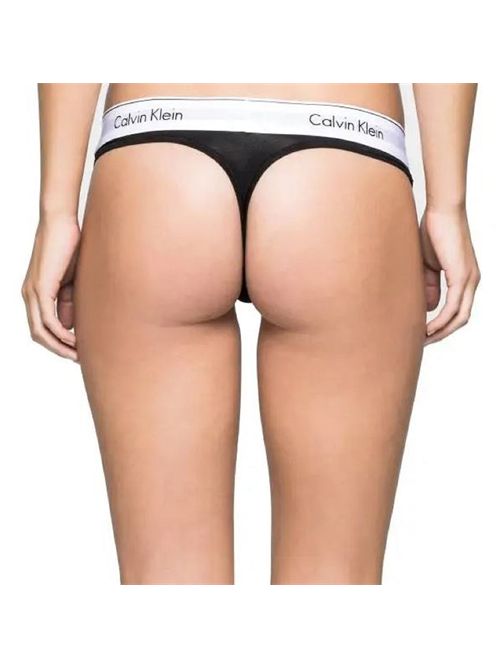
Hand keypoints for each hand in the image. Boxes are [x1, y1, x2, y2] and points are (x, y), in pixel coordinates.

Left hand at [22, 215, 80, 360]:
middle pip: (38, 335)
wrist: (60, 222)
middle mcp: (29, 296)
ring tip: (78, 354)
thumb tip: (69, 325)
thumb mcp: (71, 281)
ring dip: (59, 346)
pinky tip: (74, 339)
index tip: (77, 350)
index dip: (58, 343)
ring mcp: (32, 293)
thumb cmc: (68, 246)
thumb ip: (68, 302)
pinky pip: (48, 320)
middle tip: (78, 358)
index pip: (41, 328)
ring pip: (40, 331)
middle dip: (58, 350)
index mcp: (35, 294)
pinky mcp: (40, 288)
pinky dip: (61, 333)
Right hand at [420, 206, 479, 344]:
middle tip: (421, 342)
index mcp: (465, 279)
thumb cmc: (434, 231)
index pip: (457, 311)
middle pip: (461, 319)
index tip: (422, 332)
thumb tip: (429, 308)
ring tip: (422, 339)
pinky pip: (454, 307)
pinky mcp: (462, 276)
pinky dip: (441, 320)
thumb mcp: (428, 265)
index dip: (441, 325)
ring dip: (441, 331)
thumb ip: (430, 287)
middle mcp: (471, 282)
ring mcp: (469, 280)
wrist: (442, 210)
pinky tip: (428, 327)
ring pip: (460, 317)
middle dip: (441, 334)